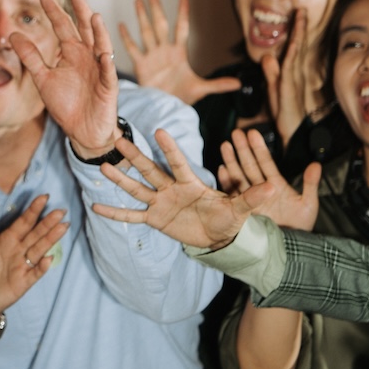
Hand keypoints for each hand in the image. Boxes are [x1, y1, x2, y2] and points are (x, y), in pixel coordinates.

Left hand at [0, 193, 67, 318]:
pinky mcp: (22, 282)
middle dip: (48, 223)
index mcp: (8, 239)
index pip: (24, 222)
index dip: (34, 210)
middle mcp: (18, 250)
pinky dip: (42, 267)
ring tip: (63, 227)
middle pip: (36, 234)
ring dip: (51, 239)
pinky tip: (48, 258)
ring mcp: (22, 266)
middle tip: (61, 211)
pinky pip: (34, 273)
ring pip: (39, 249)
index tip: (44, 197)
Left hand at [10, 0, 120, 156]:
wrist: (83, 131)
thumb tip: (12, 35)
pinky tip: (104, 54)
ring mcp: (100, 69)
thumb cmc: (66, 103)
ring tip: (94, 16)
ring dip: (99, 32)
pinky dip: (106, 64)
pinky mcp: (108, 86)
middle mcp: (87, 55)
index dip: (54, 9)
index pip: (62, 25)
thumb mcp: (43, 79)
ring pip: (101, 46)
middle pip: (85, 28)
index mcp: (72, 51)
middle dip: (81, 10)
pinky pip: (108, 74)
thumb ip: (30, 57)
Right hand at [93, 129, 250, 247]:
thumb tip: (272, 187)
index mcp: (191, 183)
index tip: (158, 131)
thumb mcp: (241, 209)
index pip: (178, 163)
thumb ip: (252, 197)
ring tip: (103, 166)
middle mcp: (172, 189)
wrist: (218, 237)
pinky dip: (116, 213)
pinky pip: (132, 216)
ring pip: (137, 188)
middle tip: (119, 139)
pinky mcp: (155, 219)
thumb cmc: (229, 218)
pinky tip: (96, 208)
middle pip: (150, 170)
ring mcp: (161, 203)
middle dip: (136, 157)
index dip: (169, 149)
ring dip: (121, 179)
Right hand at [118, 0, 241, 105]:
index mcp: (179, 53)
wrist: (166, 108)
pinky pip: (132, 49)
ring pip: (146, 32)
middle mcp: (164, 50)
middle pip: (160, 24)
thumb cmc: (183, 97)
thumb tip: (240, 84)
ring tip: (138, 1)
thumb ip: (218, 84)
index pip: (181, 28)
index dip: (182, 14)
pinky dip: (127, 38)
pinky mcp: (141, 65)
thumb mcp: (201, 89)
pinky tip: (121, 25)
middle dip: (156, 8)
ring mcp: (152, 56)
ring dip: (142, 17)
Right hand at [218, 128, 320, 229]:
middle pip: (250, 165)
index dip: (259, 148)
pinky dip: (226, 182)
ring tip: (225, 145)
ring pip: (239, 176)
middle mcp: (261, 190)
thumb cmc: (299, 228)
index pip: (266, 162)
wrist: (289, 249)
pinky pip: (232, 194)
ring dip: (232, 161)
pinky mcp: (243, 210)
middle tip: (236, 132)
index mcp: (276, 185)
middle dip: (242, 149)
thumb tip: (316, 164)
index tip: (252, 133)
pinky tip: (221, 169)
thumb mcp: (308, 204)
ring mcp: (251, 199)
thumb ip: (310, 184)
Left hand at [260, 7, 320, 145]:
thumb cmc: (283, 111)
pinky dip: (292, 54)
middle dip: (299, 27)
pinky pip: (290, 67)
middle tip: (301, 10)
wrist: (291, 130)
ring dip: (298, 35)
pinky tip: (293, 44)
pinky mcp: (289, 87)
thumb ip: (270, 72)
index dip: (294, 32)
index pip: (292, 47)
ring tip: (299, 18)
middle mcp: (295, 72)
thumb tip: (267, 56)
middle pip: (297, 45)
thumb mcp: (273, 88)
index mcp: (290, 71)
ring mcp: (293, 78)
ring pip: (296, 52)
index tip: (295, 16)